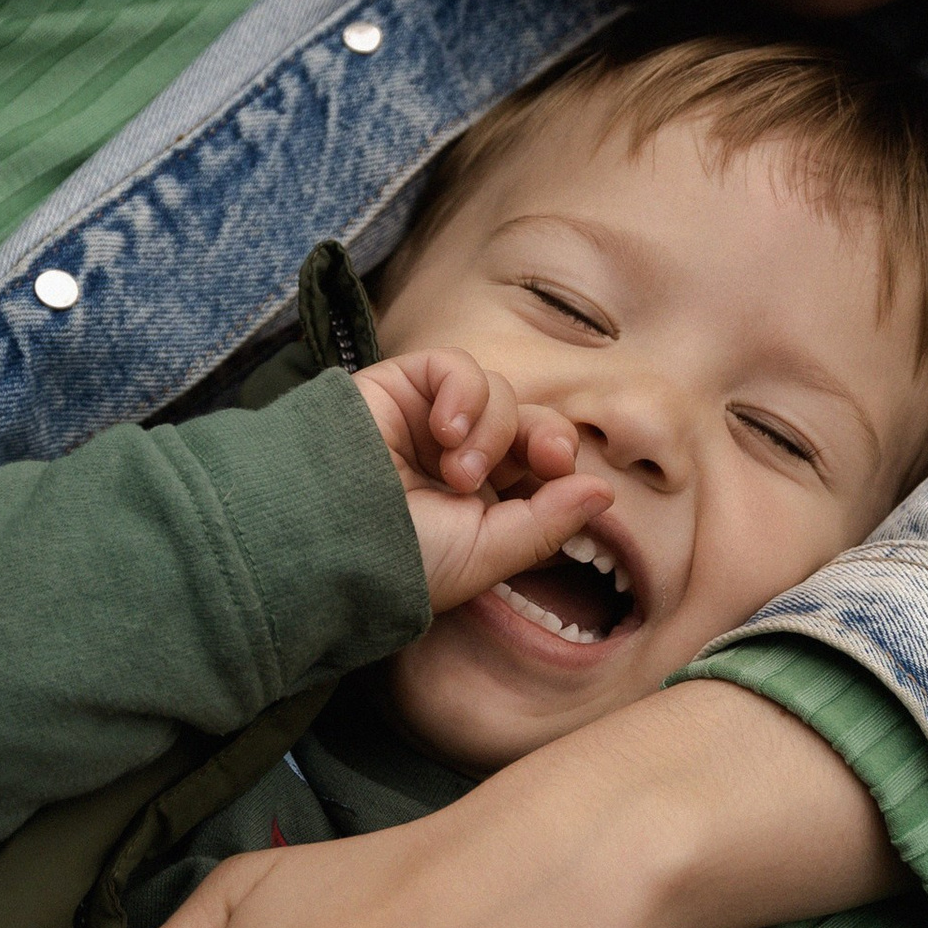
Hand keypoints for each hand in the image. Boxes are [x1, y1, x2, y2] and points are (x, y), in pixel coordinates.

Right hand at [353, 345, 608, 611]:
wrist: (322, 538)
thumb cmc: (397, 561)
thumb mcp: (485, 555)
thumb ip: (547, 524)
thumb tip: (605, 491)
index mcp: (483, 502)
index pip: (541, 465)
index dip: (559, 460)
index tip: (560, 473)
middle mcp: (460, 458)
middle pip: (530, 422)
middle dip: (545, 436)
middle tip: (544, 459)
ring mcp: (430, 421)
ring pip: (499, 394)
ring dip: (492, 430)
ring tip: (457, 471)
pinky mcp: (402, 387)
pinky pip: (455, 366)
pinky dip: (464, 392)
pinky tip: (446, 429)